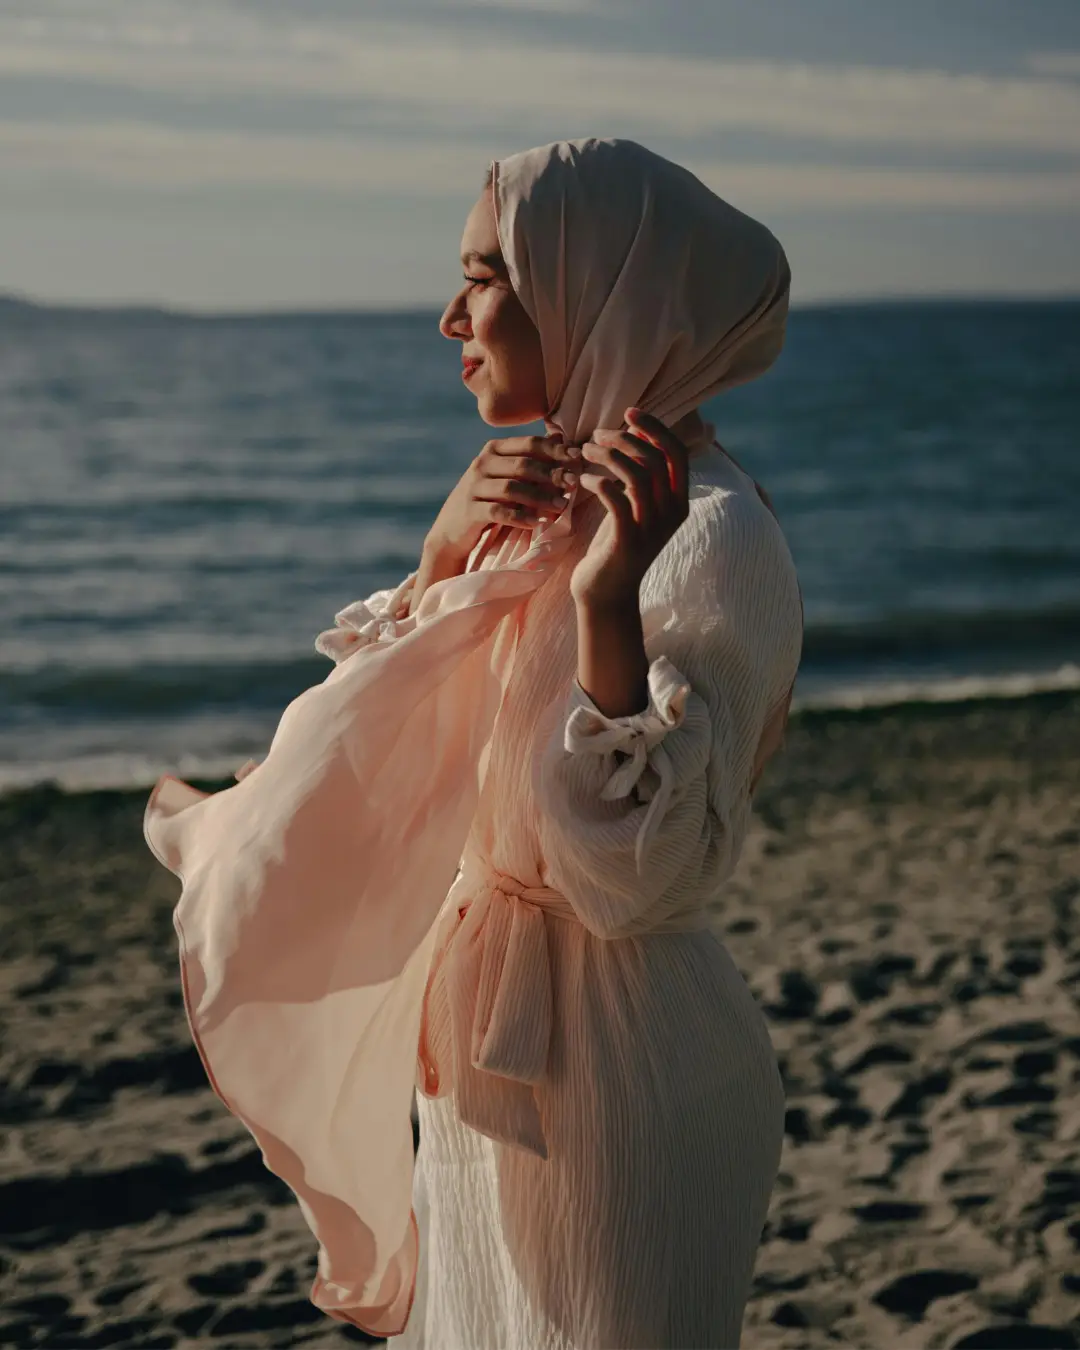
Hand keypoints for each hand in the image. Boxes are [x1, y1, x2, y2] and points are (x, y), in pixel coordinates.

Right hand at [424, 434, 578, 565]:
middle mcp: (481, 464)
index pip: (529, 444)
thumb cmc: (489, 498)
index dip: (554, 450)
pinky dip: (520, 517)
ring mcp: (473, 487)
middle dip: (551, 474)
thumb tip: (561, 437)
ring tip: (561, 506)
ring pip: (512, 488)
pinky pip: (499, 512)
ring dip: (540, 498)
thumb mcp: (508, 475)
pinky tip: (537, 523)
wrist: (452, 528)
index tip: (577, 457)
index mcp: (494, 450)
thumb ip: (532, 457)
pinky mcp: (470, 510)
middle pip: (523, 465)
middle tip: (573, 483)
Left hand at [570, 408, 689, 609]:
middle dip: (624, 439)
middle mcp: (672, 514)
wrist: (606, 593)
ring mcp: (652, 529)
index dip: (655, 427)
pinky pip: (615, 498)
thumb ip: (640, 475)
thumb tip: (631, 431)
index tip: (629, 412)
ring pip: (637, 475)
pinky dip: (598, 481)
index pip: (677, 452)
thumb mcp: (633, 507)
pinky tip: (582, 479)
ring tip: (584, 451)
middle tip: (596, 435)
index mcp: (678, 502)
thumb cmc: (615, 544)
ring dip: (608, 456)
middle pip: (654, 459)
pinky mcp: (628, 541)